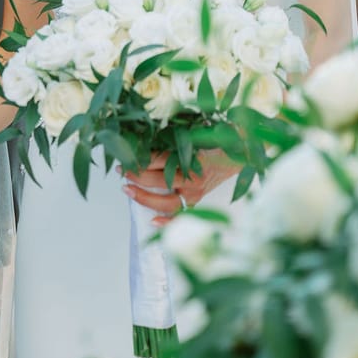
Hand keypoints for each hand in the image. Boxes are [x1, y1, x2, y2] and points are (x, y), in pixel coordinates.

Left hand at [122, 150, 239, 224]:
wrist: (235, 154)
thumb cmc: (212, 142)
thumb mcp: (193, 135)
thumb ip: (171, 140)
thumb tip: (143, 140)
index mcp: (193, 159)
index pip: (161, 159)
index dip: (141, 158)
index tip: (126, 155)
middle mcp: (194, 179)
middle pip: (160, 180)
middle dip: (137, 175)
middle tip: (122, 170)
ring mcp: (196, 193)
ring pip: (167, 202)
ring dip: (144, 197)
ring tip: (127, 190)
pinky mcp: (197, 202)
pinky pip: (181, 216)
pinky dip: (167, 222)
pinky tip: (152, 221)